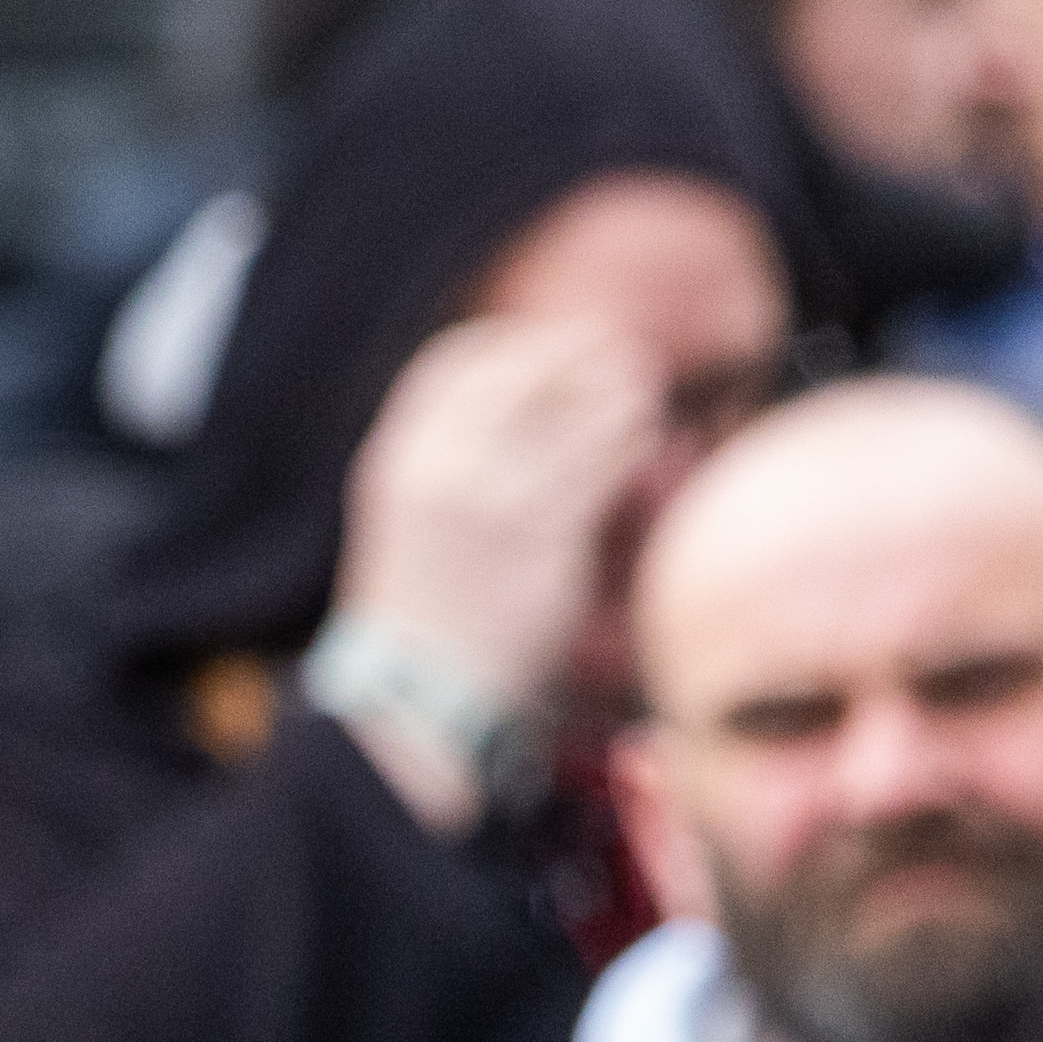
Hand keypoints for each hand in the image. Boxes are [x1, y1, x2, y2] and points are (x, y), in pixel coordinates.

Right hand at [333, 313, 663, 721]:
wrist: (420, 699)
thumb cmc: (425, 613)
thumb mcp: (410, 519)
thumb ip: (449, 459)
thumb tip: (525, 400)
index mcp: (397, 458)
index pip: (455, 360)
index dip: (512, 343)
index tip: (553, 347)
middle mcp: (440, 468)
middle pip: (523, 370)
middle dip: (580, 353)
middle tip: (619, 355)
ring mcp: (494, 499)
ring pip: (578, 409)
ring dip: (621, 392)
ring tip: (641, 394)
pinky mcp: (547, 534)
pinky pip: (607, 461)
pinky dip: (633, 439)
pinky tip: (645, 440)